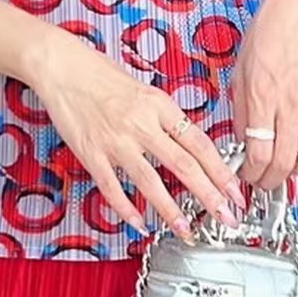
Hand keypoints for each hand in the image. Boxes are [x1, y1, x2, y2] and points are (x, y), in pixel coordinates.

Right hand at [33, 26, 245, 239]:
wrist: (61, 66)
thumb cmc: (99, 72)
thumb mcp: (142, 87)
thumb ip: (162, 115)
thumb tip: (185, 141)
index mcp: (157, 103)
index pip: (199, 141)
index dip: (221, 169)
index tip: (235, 189)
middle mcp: (140, 122)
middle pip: (183, 165)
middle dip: (210, 195)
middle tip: (227, 216)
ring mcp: (116, 141)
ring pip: (150, 182)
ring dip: (172, 211)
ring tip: (187, 230)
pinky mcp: (92, 154)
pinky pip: (113, 189)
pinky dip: (127, 210)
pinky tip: (138, 223)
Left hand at [228, 0, 297, 191]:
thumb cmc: (270, 28)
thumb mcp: (240, 67)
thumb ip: (241, 107)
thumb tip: (242, 140)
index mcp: (261, 94)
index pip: (257, 153)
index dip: (251, 174)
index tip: (248, 175)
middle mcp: (290, 102)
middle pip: (283, 163)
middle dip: (271, 182)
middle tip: (265, 181)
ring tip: (289, 173)